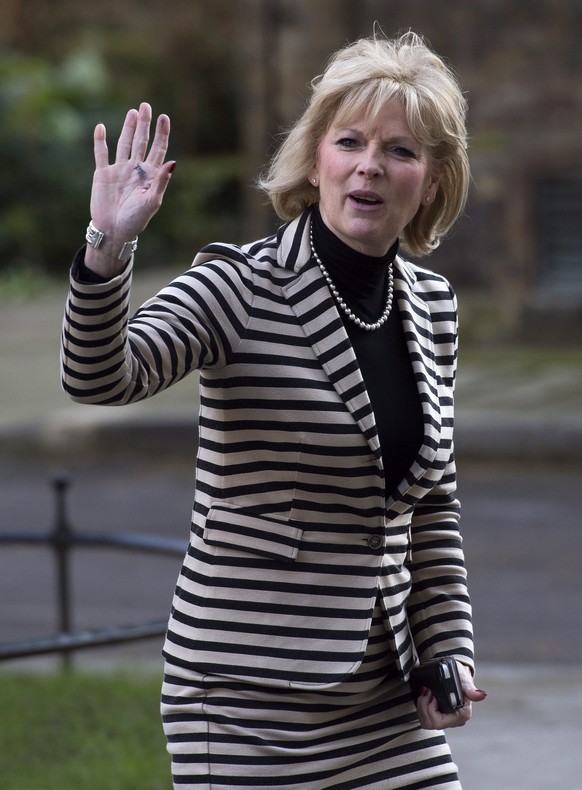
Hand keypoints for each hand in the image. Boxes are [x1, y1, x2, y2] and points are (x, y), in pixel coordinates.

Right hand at [87, 102, 175, 276]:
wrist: (114, 231)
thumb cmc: (136, 220)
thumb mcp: (152, 201)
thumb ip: (161, 181)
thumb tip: (173, 162)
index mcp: (150, 176)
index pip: (158, 149)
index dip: (162, 133)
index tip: (164, 117)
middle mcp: (136, 170)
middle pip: (141, 142)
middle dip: (145, 124)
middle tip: (146, 106)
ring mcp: (119, 170)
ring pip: (124, 144)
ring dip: (128, 128)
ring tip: (133, 112)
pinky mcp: (103, 174)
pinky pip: (101, 154)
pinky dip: (100, 141)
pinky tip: (102, 128)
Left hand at [415, 661, 486, 730]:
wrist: (455, 673)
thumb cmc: (460, 677)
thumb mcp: (465, 681)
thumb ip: (471, 690)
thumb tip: (481, 695)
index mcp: (461, 716)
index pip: (438, 722)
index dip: (431, 709)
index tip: (432, 695)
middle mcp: (453, 721)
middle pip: (430, 723)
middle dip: (424, 706)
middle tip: (427, 692)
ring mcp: (445, 719)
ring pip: (426, 722)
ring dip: (422, 706)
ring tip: (425, 692)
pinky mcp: (437, 716)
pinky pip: (424, 718)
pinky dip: (421, 707)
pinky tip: (424, 695)